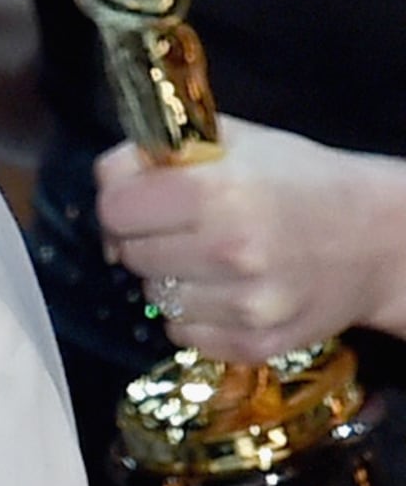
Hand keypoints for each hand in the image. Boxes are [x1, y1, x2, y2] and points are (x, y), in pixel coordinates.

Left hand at [99, 119, 405, 361]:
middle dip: (144, 238)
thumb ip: (157, 152)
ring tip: (212, 259)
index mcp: (220, 190)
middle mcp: (231, 251)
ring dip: (169, 278)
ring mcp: (246, 305)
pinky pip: (182, 334)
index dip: (121, 200)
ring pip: (153, 297)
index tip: (142, 199)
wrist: (378, 240)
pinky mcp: (255, 344)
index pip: (115, 208)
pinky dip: (193, 316)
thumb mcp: (233, 141)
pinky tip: (227, 292)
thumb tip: (106, 186)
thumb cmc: (299, 181)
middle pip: (128, 254)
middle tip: (185, 228)